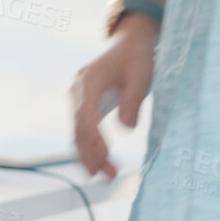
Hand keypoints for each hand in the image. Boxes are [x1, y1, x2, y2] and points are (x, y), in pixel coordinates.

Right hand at [71, 13, 157, 178]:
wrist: (129, 44)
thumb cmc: (136, 58)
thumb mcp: (141, 76)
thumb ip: (132, 101)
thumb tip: (126, 127)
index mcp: (89, 80)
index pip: (87, 114)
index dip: (94, 137)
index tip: (105, 156)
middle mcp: (78, 91)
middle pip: (79, 127)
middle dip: (91, 153)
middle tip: (107, 175)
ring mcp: (78, 99)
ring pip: (78, 132)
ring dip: (89, 155)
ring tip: (106, 175)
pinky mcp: (85, 107)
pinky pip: (83, 130)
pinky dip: (90, 147)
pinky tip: (100, 163)